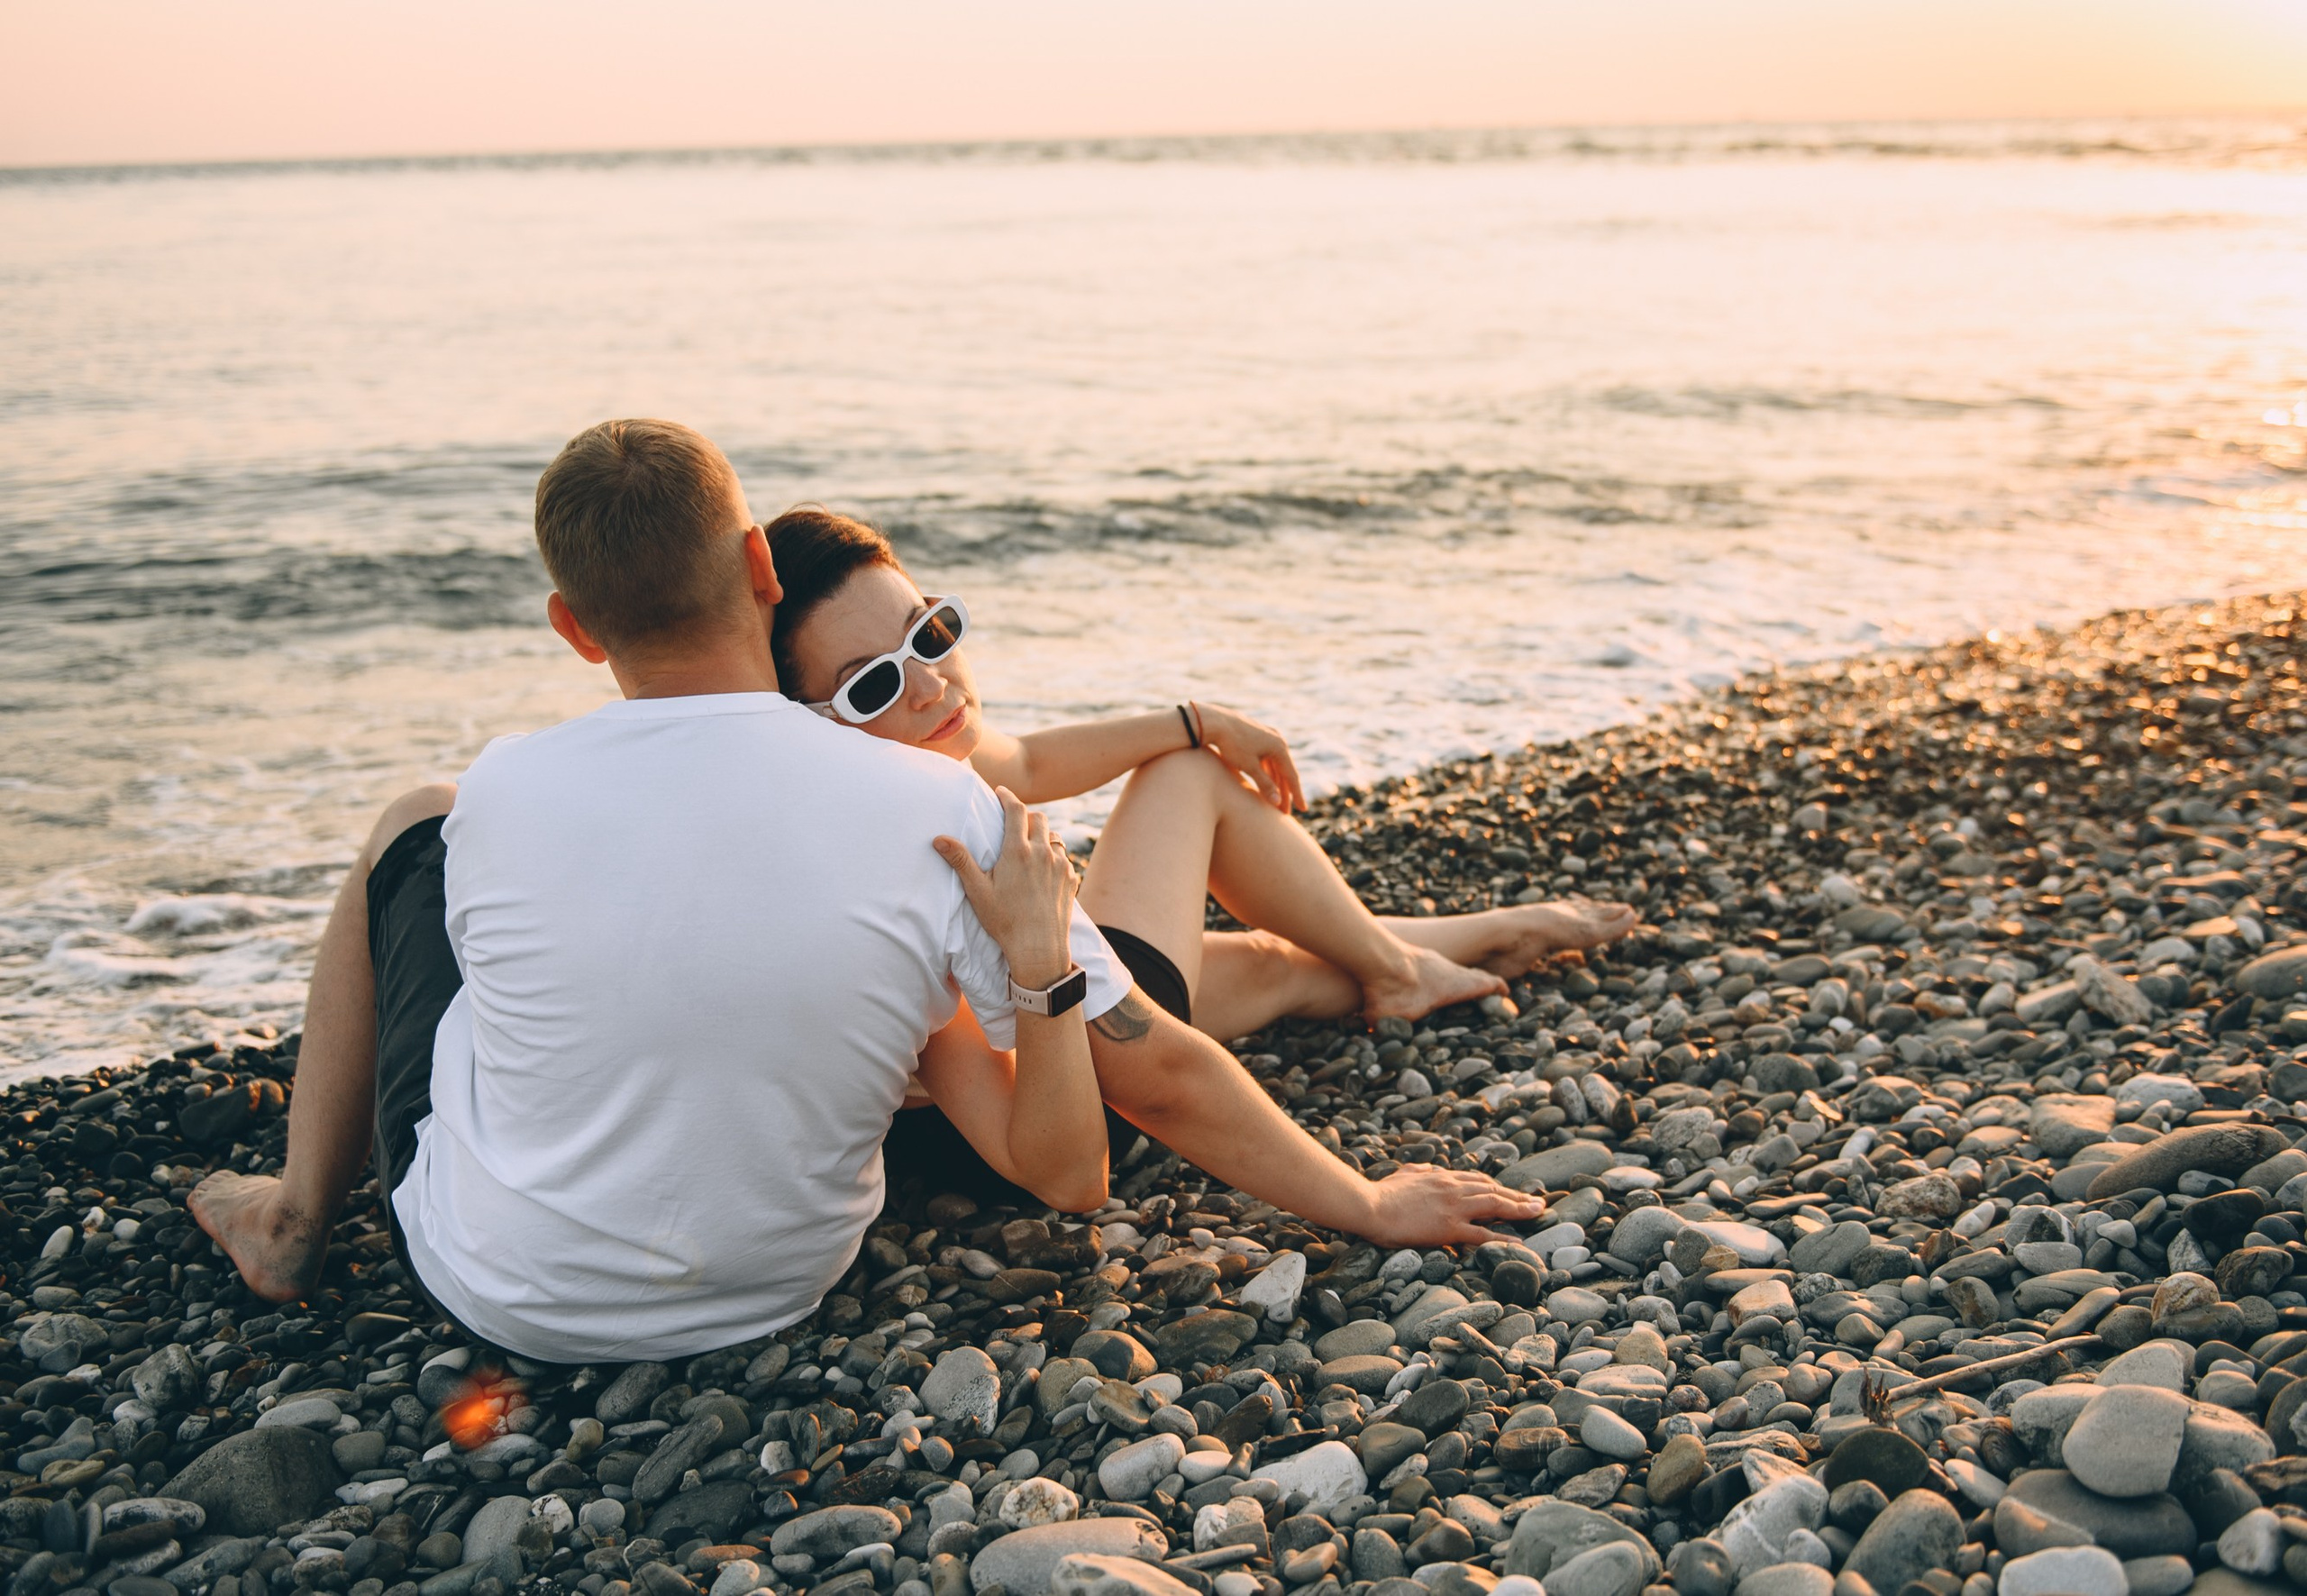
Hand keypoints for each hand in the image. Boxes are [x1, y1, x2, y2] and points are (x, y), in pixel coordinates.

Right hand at [935, 786, 1077, 989]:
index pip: (1016, 810)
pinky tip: (1044, 869)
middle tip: (1013, 820)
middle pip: (1038, 818)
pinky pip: (1064, 858)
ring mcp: (1061, 866)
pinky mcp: (1071, 880)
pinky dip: (1054, 857)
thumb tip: (939, 838)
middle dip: (1025, 815)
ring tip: (1030, 843)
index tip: (1001, 792)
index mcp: (1018, 851)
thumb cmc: (1005, 921)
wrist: (1039, 948)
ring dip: (1042, 835)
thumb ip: (960, 861)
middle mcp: (1043, 853)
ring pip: (1054, 837)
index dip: (1008, 797)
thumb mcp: (978, 891)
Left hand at [1192, 702, 1304, 811]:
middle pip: (1284, 771)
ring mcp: (1267, 736)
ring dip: (1275, 783)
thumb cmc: (1232, 745)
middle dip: (1284, 793)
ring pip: (1275, 765)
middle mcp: (1277, 740)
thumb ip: (1265, 784)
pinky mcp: (1256, 736)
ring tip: (1274, 801)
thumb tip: (1277, 802)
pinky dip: (1267, 773)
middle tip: (1284, 812)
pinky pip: (1267, 759)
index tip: (1302, 809)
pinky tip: (1265, 783)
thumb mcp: (1249, 767)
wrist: (1214, 722)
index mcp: (1279, 747)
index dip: (1296, 794)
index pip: (1291, 776)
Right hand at [1356, 1166, 1546, 1246]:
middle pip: (1493, 1190)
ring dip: (1519, 1209)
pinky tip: (1519, 1242)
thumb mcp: (1404, 1172)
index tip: (1511, 1193)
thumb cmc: (1382, 1192)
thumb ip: (1419, 1169)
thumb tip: (1428, 1166)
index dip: (1497, 1187)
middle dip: (1517, 1197)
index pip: (1477, 1179)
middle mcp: (1452, 1188)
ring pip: (1494, 1205)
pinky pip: (1482, 1233)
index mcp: (1442, 1176)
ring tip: (1537, 1213)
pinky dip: (1503, 1237)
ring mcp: (1453, 1207)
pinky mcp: (1449, 1228)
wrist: (1370, 1205)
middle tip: (1537, 1203)